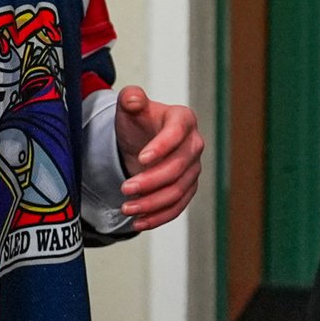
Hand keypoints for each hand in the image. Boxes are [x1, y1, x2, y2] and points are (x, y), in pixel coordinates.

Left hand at [113, 86, 202, 230]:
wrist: (141, 141)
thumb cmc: (138, 121)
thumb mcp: (130, 106)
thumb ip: (130, 98)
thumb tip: (132, 99)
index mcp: (183, 119)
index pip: (177, 134)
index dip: (161, 147)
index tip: (141, 159)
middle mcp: (194, 144)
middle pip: (178, 168)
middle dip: (151, 181)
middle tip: (124, 189)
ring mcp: (193, 168)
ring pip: (178, 191)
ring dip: (152, 203)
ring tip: (127, 209)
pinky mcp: (188, 187)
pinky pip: (178, 206)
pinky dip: (159, 217)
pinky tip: (139, 222)